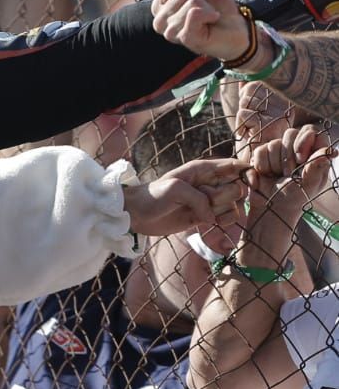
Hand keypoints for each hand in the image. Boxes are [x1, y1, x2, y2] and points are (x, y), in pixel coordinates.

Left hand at [123, 156, 247, 236]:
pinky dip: (222, 221)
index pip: (236, 165)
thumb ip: (199, 199)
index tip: (251, 183)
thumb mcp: (175, 189)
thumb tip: (212, 217)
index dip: (248, 173)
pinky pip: (227, 218)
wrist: (136, 215)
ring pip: (234, 205)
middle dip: (224, 197)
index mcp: (203, 169)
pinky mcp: (205, 216)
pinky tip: (207, 222)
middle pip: (237, 189)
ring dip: (222, 211)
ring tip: (199, 212)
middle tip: (202, 198)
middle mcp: (209, 183)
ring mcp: (208, 200)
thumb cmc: (152, 196)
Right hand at [151, 0, 252, 63]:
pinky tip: (211, 21)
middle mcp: (159, 20)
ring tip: (208, 17)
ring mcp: (170, 31)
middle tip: (206, 9)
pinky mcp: (185, 38)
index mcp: (160, 5)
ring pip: (190, 3)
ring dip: (207, 8)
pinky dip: (209, 13)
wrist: (235, 28)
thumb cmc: (217, 7)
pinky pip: (195, 13)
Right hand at [247, 124, 331, 201]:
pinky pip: (260, 151)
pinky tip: (266, 174)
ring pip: (274, 144)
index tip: (300, 159)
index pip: (310, 131)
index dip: (304, 141)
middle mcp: (295, 147)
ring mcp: (277, 149)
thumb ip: (318, 167)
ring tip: (277, 176)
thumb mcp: (309, 184)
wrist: (270, 205)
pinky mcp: (261, 154)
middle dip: (287, 156)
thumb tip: (331, 151)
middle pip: (290, 133)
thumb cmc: (294, 196)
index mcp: (313, 151)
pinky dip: (262, 165)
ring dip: (274, 164)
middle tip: (288, 173)